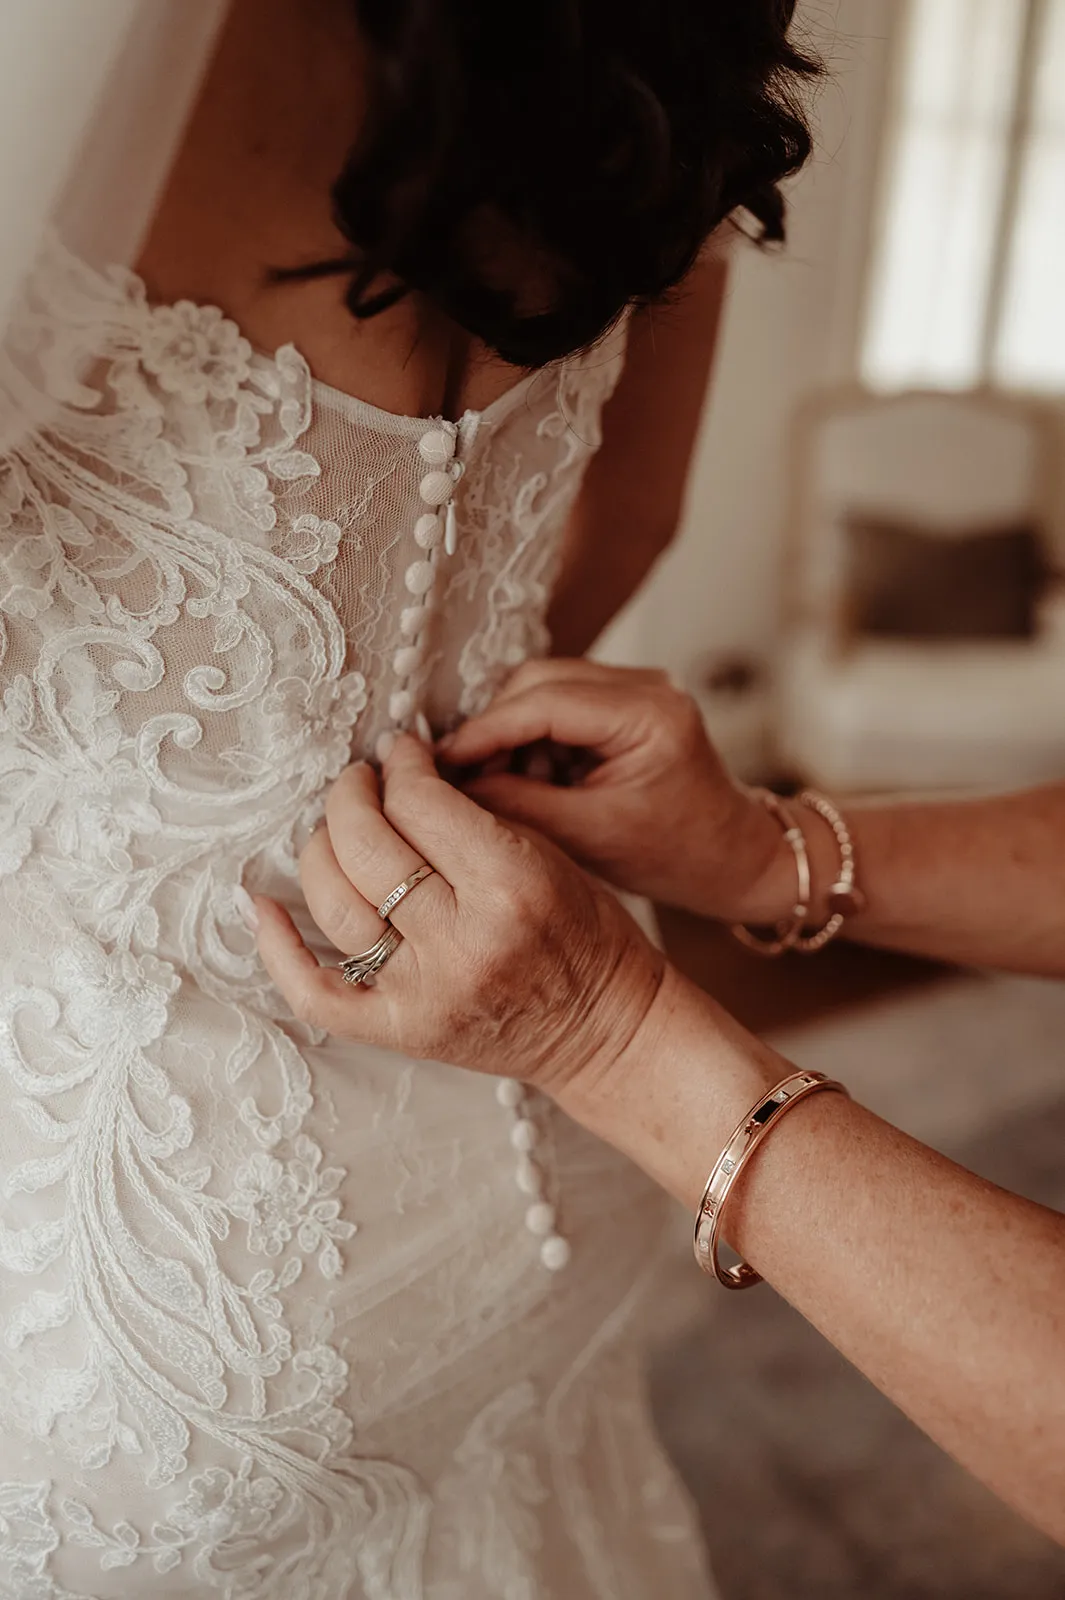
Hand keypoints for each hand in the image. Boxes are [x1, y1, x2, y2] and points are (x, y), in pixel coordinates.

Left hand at [247, 735, 664, 1099]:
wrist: (606, 1030)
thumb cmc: (587, 936)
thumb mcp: (548, 854)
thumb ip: (472, 815)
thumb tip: (398, 773)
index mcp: (510, 884)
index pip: (421, 802)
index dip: (403, 765)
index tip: (402, 753)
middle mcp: (463, 940)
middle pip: (368, 846)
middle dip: (352, 795)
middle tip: (359, 780)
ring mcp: (426, 992)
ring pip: (336, 904)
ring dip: (320, 850)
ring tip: (333, 829)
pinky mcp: (403, 1031)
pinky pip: (317, 994)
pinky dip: (277, 950)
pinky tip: (261, 906)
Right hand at [437, 659, 786, 922]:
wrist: (733, 858)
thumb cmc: (678, 856)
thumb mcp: (591, 838)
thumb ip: (518, 805)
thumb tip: (448, 785)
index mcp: (651, 713)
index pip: (544, 701)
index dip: (483, 730)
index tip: (438, 762)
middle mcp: (647, 685)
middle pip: (537, 683)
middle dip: (494, 730)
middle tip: (459, 779)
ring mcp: (637, 688)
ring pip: (542, 691)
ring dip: (512, 737)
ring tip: (501, 790)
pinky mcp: (625, 703)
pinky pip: (560, 707)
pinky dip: (533, 741)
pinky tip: (528, 782)